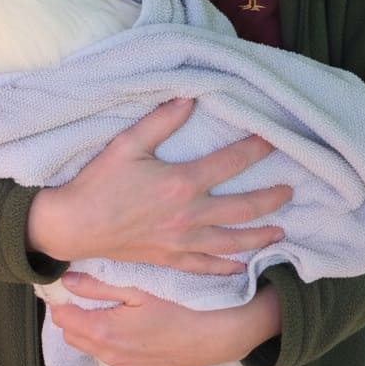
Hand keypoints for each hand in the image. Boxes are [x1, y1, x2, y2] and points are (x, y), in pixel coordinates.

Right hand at [27, 98, 290, 273]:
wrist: (75, 225)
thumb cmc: (99, 182)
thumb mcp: (128, 143)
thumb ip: (162, 121)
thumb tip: (190, 98)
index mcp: (182, 182)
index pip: (231, 163)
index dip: (257, 150)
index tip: (275, 140)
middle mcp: (189, 215)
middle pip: (243, 208)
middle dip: (270, 199)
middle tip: (290, 191)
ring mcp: (182, 242)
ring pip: (232, 242)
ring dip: (259, 236)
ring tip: (280, 232)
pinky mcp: (171, 260)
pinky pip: (207, 267)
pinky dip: (228, 267)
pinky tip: (242, 267)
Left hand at [49, 272, 281, 365]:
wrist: (215, 336)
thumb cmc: (179, 305)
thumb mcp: (138, 289)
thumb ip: (98, 286)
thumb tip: (66, 281)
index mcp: (104, 333)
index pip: (63, 320)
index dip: (60, 302)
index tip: (66, 289)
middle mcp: (110, 358)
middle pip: (73, 338)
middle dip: (74, 318)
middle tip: (88, 298)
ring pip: (95, 351)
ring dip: (95, 334)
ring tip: (115, 312)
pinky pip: (117, 362)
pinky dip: (117, 348)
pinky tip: (136, 332)